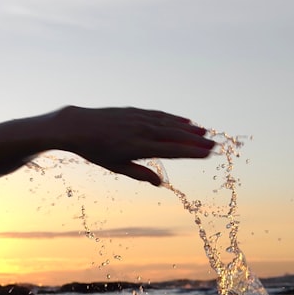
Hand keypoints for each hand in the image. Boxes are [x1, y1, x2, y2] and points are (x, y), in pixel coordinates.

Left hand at [56, 106, 214, 184]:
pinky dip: (174, 118)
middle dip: (196, 140)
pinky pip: (159, 115)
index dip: (191, 152)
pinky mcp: (135, 111)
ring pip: (169, 123)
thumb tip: (159, 183)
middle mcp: (141, 131)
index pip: (171, 150)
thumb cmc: (96, 151)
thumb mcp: (116, 166)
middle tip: (214, 145)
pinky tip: (185, 121)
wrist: (78, 126)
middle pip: (174, 136)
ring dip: (188, 128)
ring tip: (204, 132)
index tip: (207, 154)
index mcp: (137, 147)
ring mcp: (139, 119)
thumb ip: (139, 174)